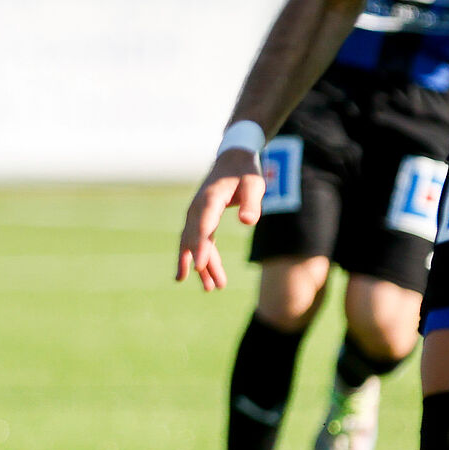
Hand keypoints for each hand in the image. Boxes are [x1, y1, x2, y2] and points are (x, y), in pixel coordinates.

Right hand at [177, 149, 263, 290]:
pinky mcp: (201, 219)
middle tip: (211, 287)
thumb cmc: (245, 172)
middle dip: (202, 263)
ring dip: (202, 266)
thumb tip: (247, 222)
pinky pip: (199, 241)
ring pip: (194, 244)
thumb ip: (252, 202)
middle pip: (196, 239)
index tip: (200, 266)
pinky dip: (202, 258)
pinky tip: (207, 277)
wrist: (232, 160)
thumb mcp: (254, 184)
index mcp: (210, 199)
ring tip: (211, 289)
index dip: (201, 247)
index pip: (204, 226)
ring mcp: (196, 214)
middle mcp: (198, 208)